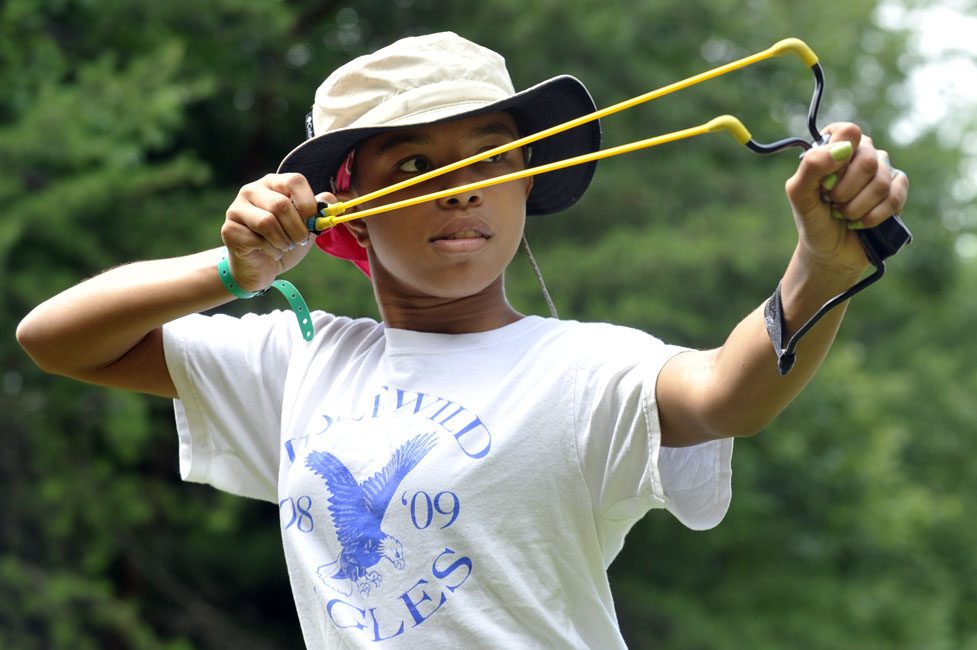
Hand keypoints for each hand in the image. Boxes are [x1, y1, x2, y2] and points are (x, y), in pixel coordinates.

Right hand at [222, 173, 333, 290]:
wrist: (262, 267)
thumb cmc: (284, 241)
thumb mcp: (306, 225)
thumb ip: (317, 211)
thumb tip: (330, 201)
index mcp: (273, 183)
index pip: (294, 181)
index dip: (308, 204)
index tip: (312, 223)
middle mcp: (252, 190)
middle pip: (281, 205)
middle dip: (298, 230)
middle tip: (299, 241)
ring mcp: (236, 208)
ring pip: (267, 222)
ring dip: (283, 241)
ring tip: (285, 246)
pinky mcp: (229, 229)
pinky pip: (255, 239)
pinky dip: (270, 250)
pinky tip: (270, 252)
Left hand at [785, 122, 909, 274]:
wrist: (829, 251)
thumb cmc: (813, 219)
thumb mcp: (799, 194)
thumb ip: (811, 166)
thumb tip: (843, 149)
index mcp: (836, 145)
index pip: (848, 132)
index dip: (836, 160)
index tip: (824, 182)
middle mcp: (862, 152)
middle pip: (867, 160)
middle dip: (844, 191)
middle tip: (831, 203)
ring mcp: (883, 170)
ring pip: (880, 182)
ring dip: (855, 207)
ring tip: (843, 214)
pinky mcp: (897, 190)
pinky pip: (895, 197)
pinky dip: (872, 216)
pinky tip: (860, 223)